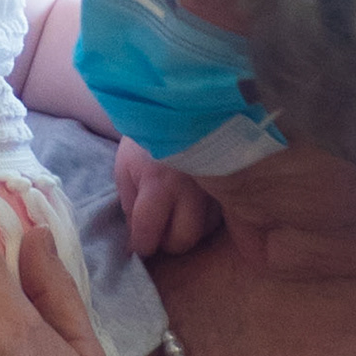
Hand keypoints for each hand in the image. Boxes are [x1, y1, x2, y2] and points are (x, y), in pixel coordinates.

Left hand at [112, 141, 222, 261]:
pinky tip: (192, 209)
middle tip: (159, 233)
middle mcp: (191, 189)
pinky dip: (204, 220)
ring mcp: (215, 188)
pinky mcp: (229, 186)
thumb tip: (135, 242)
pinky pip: (219, 218)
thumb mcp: (125, 171)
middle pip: (183, 239)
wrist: (177, 110)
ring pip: (204, 232)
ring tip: (175, 218)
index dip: (142, 245)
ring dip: (188, 232)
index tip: (139, 245)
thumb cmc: (146, 142)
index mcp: (159, 184)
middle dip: (168, 243)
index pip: (149, 232)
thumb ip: (130, 208)